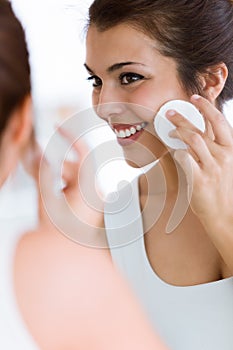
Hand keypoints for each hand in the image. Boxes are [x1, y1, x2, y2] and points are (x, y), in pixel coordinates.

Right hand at [38, 127, 104, 246]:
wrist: (68, 256)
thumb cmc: (59, 232)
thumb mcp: (47, 199)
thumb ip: (45, 173)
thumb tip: (42, 153)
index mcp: (90, 189)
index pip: (84, 153)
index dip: (70, 137)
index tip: (57, 128)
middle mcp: (96, 191)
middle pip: (73, 167)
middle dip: (52, 165)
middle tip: (32, 160)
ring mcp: (95, 197)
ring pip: (72, 177)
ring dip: (55, 177)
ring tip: (39, 182)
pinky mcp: (91, 202)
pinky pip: (76, 186)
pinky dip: (62, 185)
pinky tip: (50, 190)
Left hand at [166, 95, 232, 230]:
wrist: (223, 213)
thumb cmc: (221, 189)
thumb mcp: (224, 165)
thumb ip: (212, 149)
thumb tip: (195, 133)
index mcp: (230, 150)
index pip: (220, 121)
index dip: (208, 107)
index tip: (196, 98)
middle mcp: (222, 156)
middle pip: (201, 129)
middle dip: (183, 117)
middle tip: (170, 112)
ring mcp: (211, 168)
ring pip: (192, 140)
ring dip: (177, 131)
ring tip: (169, 130)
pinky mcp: (199, 179)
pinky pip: (184, 158)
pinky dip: (176, 151)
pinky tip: (172, 150)